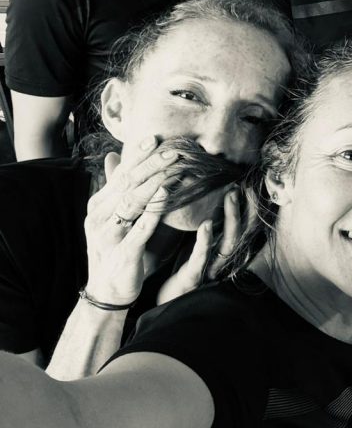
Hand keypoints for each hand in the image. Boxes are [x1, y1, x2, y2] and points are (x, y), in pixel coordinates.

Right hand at [83, 137, 178, 305]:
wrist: (107, 289)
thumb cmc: (115, 248)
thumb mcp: (114, 215)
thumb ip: (116, 187)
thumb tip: (113, 155)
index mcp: (98, 204)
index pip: (120, 174)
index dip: (138, 156)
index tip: (156, 138)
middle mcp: (100, 216)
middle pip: (128, 184)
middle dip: (152, 165)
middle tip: (175, 150)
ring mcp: (109, 235)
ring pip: (133, 202)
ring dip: (156, 183)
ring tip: (176, 167)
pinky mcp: (123, 252)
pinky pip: (139, 229)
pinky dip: (153, 211)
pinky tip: (167, 196)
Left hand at [157, 186, 240, 304]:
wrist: (165, 303)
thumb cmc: (182, 273)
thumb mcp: (197, 248)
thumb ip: (208, 229)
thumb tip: (214, 202)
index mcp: (220, 251)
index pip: (241, 227)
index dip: (248, 208)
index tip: (248, 185)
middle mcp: (220, 259)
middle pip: (240, 231)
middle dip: (243, 208)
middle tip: (241, 185)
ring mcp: (209, 269)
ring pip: (227, 242)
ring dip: (230, 219)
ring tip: (230, 197)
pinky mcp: (192, 277)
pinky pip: (202, 258)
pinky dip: (205, 241)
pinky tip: (205, 225)